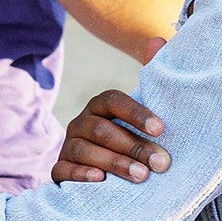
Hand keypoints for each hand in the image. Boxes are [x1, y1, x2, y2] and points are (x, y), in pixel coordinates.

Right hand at [52, 85, 170, 183]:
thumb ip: (151, 80)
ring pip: (85, 149)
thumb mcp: (142, 119)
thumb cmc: (130, 143)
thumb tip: (158, 41)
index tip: (161, 129)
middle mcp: (81, 124)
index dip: (135, 113)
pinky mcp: (60, 170)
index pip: (112, 100)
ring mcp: (69, 147)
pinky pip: (64, 169)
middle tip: (161, 162)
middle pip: (101, 129)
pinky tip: (101, 180)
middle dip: (133, 146)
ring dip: (114, 162)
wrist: (107, 179)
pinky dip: (82, 173)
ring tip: (141, 176)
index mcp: (99, 108)